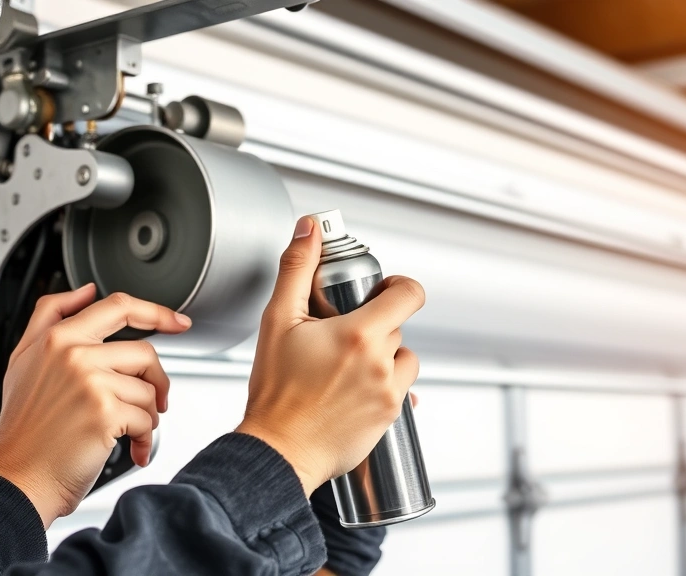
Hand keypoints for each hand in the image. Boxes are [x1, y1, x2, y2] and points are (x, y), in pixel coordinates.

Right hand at [0, 285, 191, 527]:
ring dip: (147, 415)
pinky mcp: (104, 412)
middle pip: (144, 353)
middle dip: (156, 382)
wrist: (17, 480)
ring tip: (128, 431)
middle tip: (153, 402)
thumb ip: (50, 316)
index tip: (178, 322)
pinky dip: (145, 439)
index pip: (118, 306)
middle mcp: (73, 354)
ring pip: (148, 389)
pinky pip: (146, 418)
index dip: (156, 311)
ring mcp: (89, 382)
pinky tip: (131, 449)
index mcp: (57, 338)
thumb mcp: (23, 361)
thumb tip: (86, 291)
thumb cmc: (24, 430)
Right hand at [236, 217, 424, 495]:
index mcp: (359, 335)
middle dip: (371, 327)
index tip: (382, 290)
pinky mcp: (391, 419)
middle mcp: (381, 365)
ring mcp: (390, 394)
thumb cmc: (276, 394)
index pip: (410, 294)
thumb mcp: (277, 321)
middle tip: (338, 338)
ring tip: (344, 368)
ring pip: (402, 360)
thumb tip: (308, 230)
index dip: (398, 286)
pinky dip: (382, 387)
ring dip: (382, 358)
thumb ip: (296, 269)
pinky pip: (400, 391)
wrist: (278, 450)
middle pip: (395, 328)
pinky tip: (350, 392)